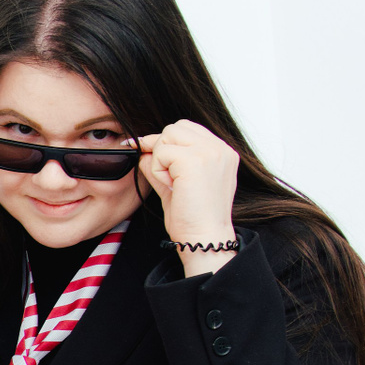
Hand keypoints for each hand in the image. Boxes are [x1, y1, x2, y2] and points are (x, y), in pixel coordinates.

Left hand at [136, 121, 239, 275]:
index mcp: (222, 152)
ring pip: (166, 136)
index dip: (166, 144)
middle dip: (163, 150)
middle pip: (175, 127)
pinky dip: (159, 170)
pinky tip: (172, 187)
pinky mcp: (195, 159)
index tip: (154, 161)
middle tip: (170, 179)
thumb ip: (162, 163)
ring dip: (161, 160)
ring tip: (174, 184)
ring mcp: (210, 151)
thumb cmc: (192, 218)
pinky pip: (160, 152)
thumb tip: (142, 146)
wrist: (204, 238)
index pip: (186, 129)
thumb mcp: (176, 183)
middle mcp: (220, 148)